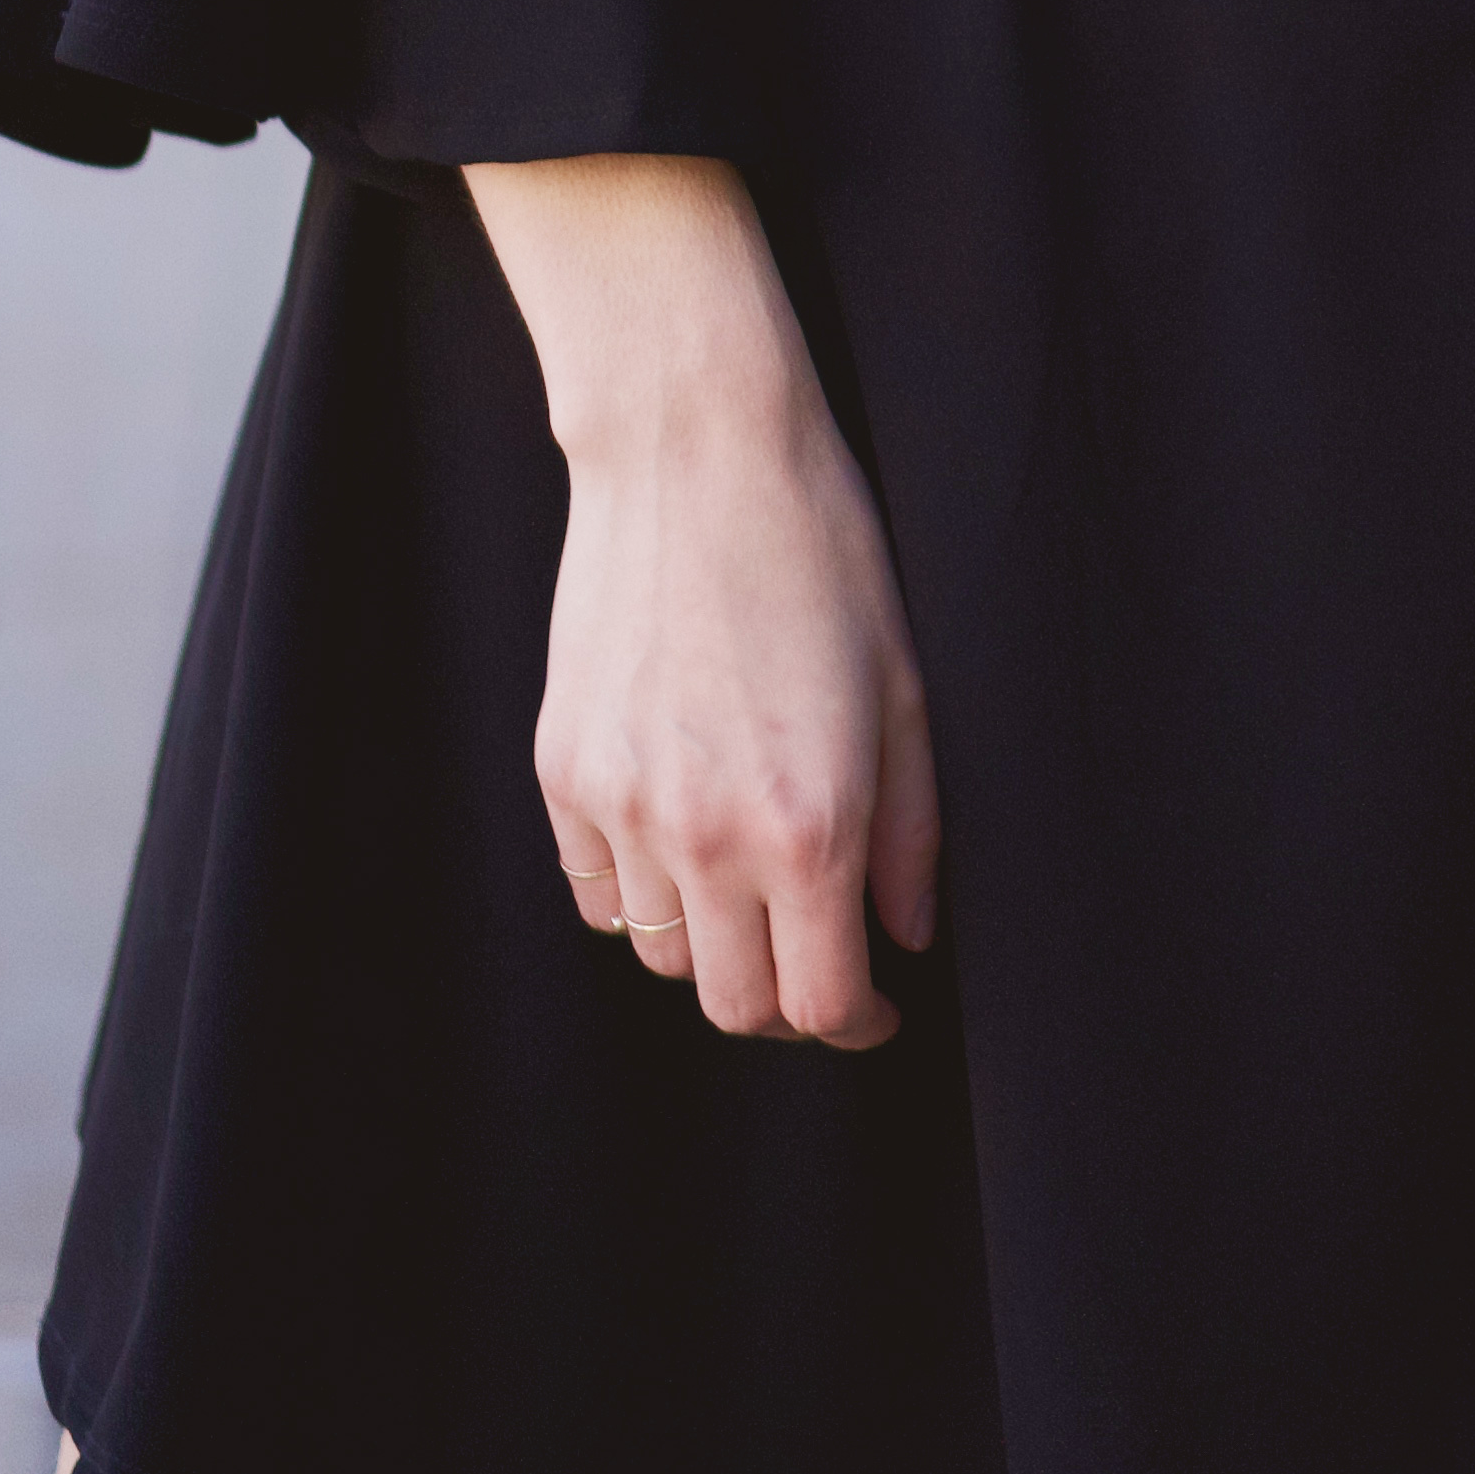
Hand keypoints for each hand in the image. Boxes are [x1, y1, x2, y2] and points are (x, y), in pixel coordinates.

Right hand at [466, 156, 941, 1049]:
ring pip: (659, 954)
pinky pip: (595, 890)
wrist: (694, 451)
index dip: (860, 1022)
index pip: (821, 1006)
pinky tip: (681, 829)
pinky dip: (640, 890)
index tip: (876, 1000)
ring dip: (712, 942)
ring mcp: (621, 806)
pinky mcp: (561, 770)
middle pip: (733, 1006)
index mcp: (808, 825)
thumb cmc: (820, 552)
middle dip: (787, 998)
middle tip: (819, 949)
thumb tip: (906, 935)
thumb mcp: (905, 690)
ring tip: (751, 874)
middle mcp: (705, 836)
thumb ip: (913, 836)